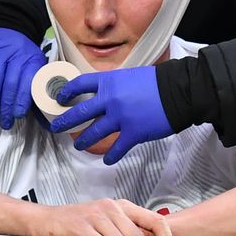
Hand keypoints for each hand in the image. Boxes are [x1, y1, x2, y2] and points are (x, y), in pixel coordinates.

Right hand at [0, 27, 46, 128]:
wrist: (5, 25)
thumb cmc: (19, 53)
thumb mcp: (32, 63)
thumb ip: (33, 82)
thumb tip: (33, 112)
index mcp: (33, 58)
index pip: (29, 81)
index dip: (22, 100)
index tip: (17, 115)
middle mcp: (17, 51)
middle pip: (11, 82)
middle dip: (7, 106)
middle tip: (4, 122)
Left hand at [51, 66, 173, 164]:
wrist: (178, 92)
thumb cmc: (157, 82)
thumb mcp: (130, 76)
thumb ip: (115, 85)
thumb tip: (105, 93)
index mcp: (109, 82)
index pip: (80, 84)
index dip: (67, 92)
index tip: (60, 98)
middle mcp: (110, 100)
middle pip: (80, 112)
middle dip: (65, 122)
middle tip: (57, 128)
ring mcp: (120, 118)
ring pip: (94, 133)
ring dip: (84, 141)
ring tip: (79, 145)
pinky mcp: (133, 133)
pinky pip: (116, 148)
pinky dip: (111, 156)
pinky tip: (107, 160)